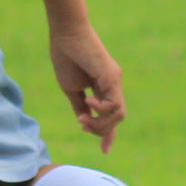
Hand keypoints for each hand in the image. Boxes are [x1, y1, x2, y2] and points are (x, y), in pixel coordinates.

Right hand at [48, 19, 123, 152]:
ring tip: (84, 115)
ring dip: (101, 123)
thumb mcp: (71, 88)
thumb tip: (85, 122)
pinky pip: (115, 103)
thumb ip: (80, 106)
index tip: (105, 151)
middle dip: (100, 129)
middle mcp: (113, 86)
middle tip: (82, 123)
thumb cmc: (66, 57)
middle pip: (116, 119)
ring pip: (119, 114)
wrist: (66, 34)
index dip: (108, 134)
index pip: (111, 116)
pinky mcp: (112, 76)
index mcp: (103, 89)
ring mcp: (115, 81)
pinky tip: (88, 102)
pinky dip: (102, 110)